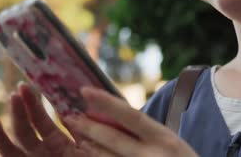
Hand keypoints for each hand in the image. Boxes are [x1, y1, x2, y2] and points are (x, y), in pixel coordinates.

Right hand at [0, 82, 85, 156]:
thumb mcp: (90, 145)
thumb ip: (81, 128)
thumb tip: (70, 108)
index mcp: (59, 144)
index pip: (42, 121)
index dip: (34, 104)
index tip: (28, 86)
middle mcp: (43, 153)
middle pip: (27, 128)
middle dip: (23, 109)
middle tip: (20, 89)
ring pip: (17, 140)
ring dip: (11, 121)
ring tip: (8, 101)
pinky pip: (9, 154)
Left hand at [63, 87, 198, 156]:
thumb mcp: (171, 142)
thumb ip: (147, 132)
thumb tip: (113, 116)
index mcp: (164, 138)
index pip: (130, 115)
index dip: (105, 102)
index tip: (85, 90)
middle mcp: (151, 156)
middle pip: (111, 138)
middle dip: (87, 127)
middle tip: (68, 116)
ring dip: (88, 148)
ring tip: (76, 137)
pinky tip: (87, 155)